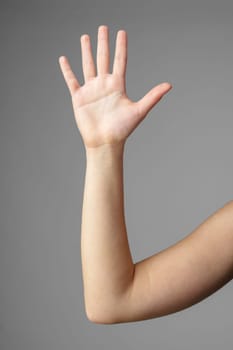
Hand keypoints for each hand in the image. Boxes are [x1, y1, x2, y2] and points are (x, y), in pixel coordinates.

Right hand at [59, 25, 171, 148]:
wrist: (105, 142)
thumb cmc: (122, 129)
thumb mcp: (139, 111)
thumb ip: (153, 96)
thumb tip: (169, 85)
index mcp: (118, 85)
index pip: (120, 61)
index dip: (121, 47)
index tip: (121, 32)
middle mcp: (104, 85)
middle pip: (103, 58)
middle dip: (103, 43)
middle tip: (103, 27)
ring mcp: (91, 90)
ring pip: (88, 65)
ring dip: (86, 51)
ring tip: (85, 37)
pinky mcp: (79, 97)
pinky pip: (72, 80)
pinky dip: (67, 70)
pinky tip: (63, 59)